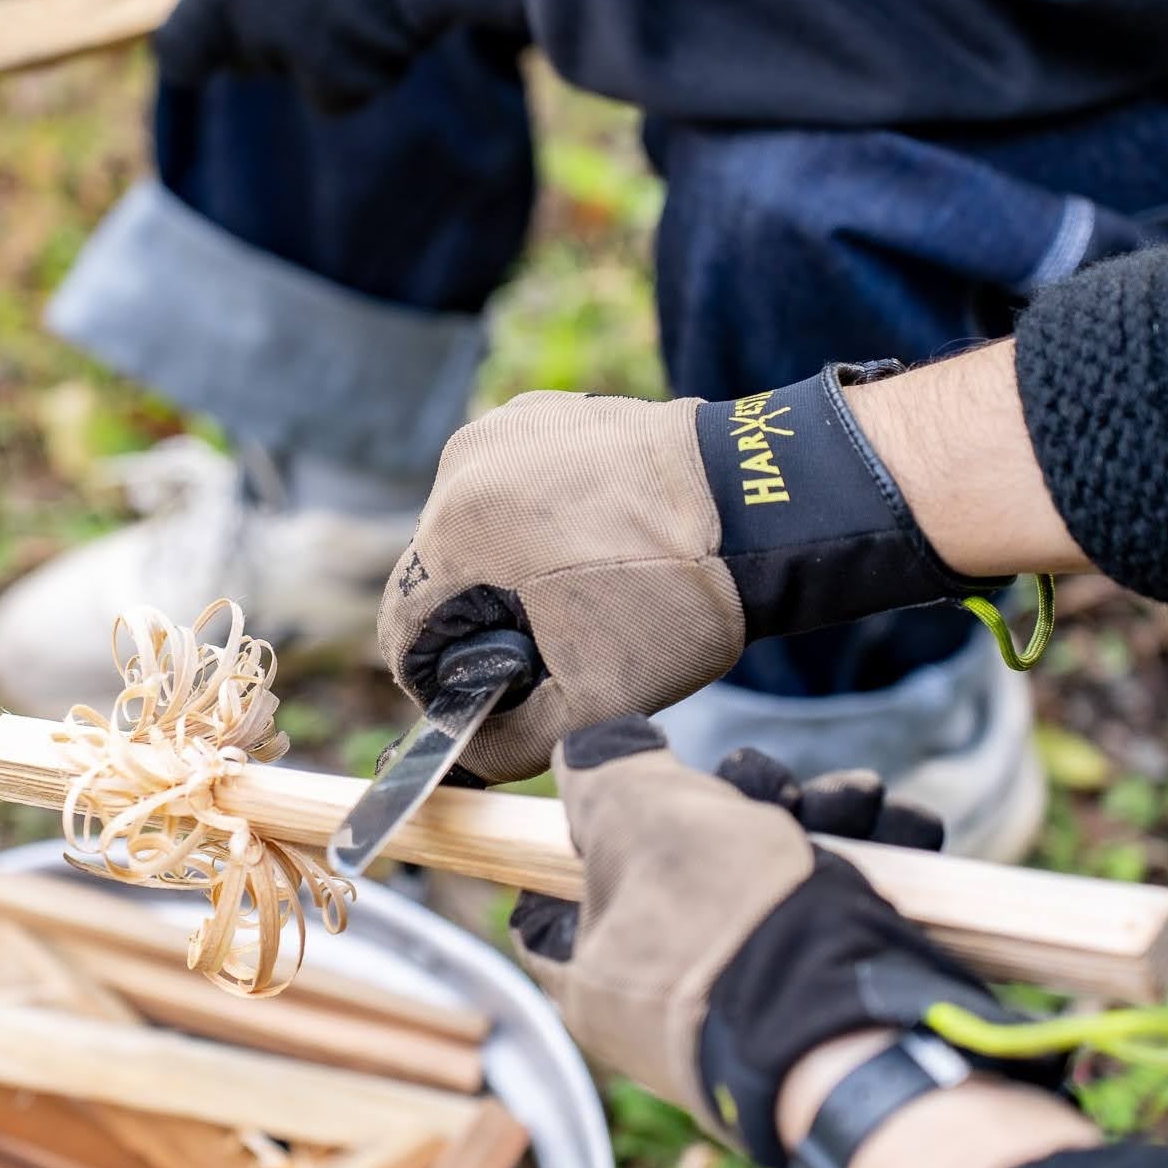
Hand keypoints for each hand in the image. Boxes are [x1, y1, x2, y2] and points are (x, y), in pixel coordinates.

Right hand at [377, 371, 1003, 783]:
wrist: (761, 505)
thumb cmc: (679, 598)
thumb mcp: (596, 700)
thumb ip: (513, 744)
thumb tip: (467, 753)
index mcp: (458, 530)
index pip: (406, 629)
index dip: (437, 682)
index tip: (486, 698)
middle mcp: (461, 467)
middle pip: (437, 575)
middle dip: (479, 620)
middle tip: (549, 646)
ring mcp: (502, 430)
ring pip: (470, 528)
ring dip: (503, 569)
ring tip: (577, 592)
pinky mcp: (540, 413)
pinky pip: (506, 485)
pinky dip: (531, 520)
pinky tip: (589, 543)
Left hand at [509, 716, 1050, 1167]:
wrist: (848, 1025)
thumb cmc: (723, 918)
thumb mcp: (637, 814)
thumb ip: (600, 772)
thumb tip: (583, 752)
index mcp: (596, 971)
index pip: (560, 903)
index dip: (585, 837)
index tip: (624, 787)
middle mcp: (663, 1003)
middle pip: (686, 873)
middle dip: (744, 807)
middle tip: (779, 788)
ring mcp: (747, 1009)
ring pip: (772, 887)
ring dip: (824, 824)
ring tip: (858, 797)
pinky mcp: (827, 1011)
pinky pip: (836, 920)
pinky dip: (871, 867)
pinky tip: (905, 828)